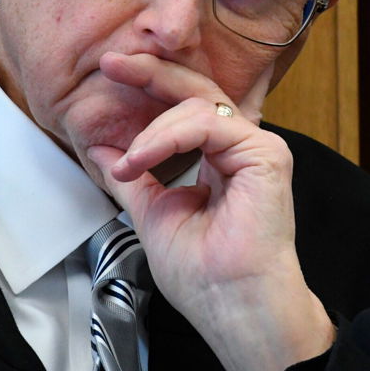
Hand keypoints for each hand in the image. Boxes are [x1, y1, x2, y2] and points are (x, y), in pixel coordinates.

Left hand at [84, 52, 335, 370]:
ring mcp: (257, 148)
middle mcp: (240, 148)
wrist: (231, 307)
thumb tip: (103, 149)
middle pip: (195, 89)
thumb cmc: (205, 277)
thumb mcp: (153, 213)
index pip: (184, 107)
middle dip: (149, 72)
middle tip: (111, 63)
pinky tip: (142, 157)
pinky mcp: (266, 155)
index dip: (149, 85)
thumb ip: (134, 178)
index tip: (109, 72)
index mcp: (219, 159)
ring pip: (197, 105)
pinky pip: (208, 123)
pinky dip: (168, 137)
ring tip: (128, 163)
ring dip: (151, 130)